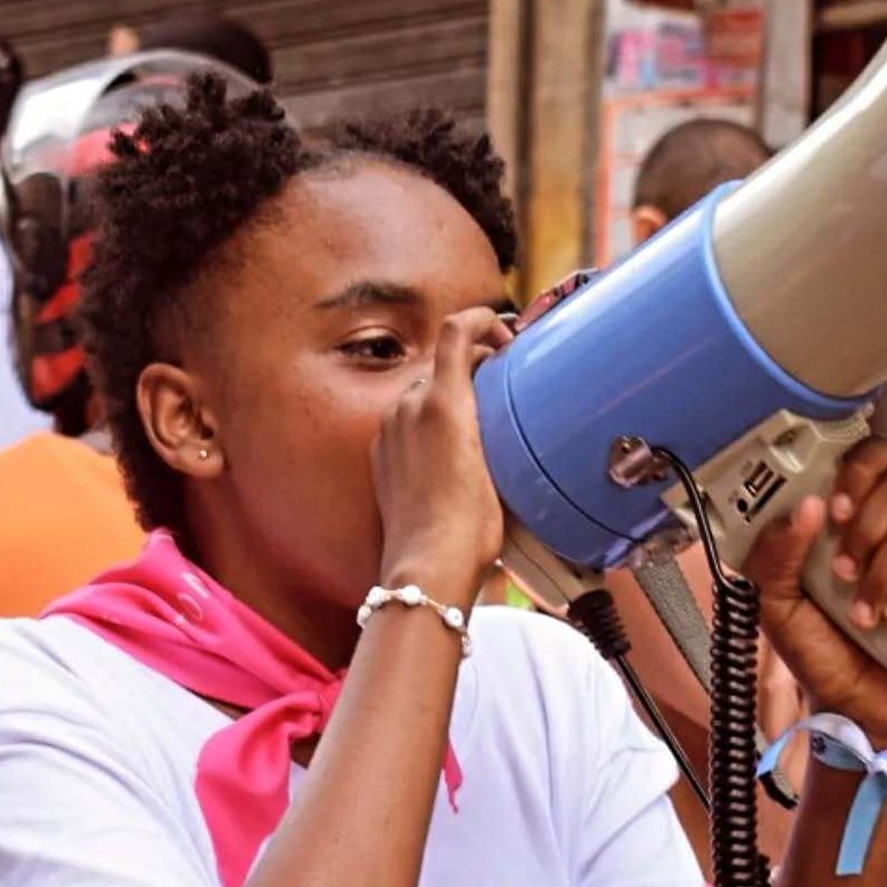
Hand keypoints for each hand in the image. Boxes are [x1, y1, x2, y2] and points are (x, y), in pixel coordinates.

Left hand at [371, 307, 513, 608]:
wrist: (429, 566)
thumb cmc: (473, 525)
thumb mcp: (500, 463)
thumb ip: (496, 416)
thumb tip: (505, 401)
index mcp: (442, 402)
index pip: (457, 331)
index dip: (483, 319)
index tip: (503, 332)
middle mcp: (408, 408)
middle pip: (442, 364)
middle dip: (472, 367)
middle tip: (503, 387)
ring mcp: (389, 431)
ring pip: (423, 394)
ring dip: (450, 397)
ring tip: (479, 423)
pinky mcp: (380, 455)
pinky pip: (406, 422)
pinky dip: (428, 423)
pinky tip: (450, 452)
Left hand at [744, 437, 886, 748]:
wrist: (855, 710)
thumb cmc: (818, 653)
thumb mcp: (775, 606)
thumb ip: (774, 556)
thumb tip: (804, 507)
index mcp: (850, 519)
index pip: (871, 458)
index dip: (859, 470)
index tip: (834, 507)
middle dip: (869, 525)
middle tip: (842, 570)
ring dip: (885, 569)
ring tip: (862, 614)